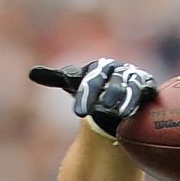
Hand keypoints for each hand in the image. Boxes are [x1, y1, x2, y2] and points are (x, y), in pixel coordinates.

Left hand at [29, 58, 156, 137]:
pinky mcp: (147, 86)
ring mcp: (133, 77)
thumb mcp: (74, 82)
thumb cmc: (93, 87)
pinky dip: (142, 99)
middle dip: (107, 95)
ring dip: (127, 99)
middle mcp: (117, 70)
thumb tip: (32, 73)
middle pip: (112, 81)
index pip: (91, 80)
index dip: (85, 95)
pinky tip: (137, 111)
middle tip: (98, 111)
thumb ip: (56, 77)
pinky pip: (146, 91)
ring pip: (131, 86)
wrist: (115, 93)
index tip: (79, 113)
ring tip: (121, 113)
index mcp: (98, 67)